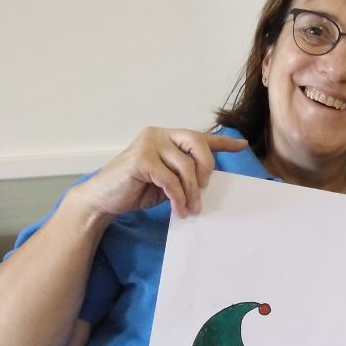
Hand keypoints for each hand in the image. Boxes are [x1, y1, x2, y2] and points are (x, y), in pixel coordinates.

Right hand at [76, 127, 247, 219]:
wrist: (103, 200)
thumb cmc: (136, 190)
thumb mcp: (167, 181)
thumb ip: (184, 175)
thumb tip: (207, 182)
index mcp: (167, 137)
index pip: (199, 136)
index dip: (222, 141)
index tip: (242, 145)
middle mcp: (159, 134)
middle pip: (197, 143)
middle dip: (206, 167)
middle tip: (204, 189)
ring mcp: (148, 143)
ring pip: (185, 165)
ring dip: (191, 191)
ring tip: (190, 209)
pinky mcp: (141, 159)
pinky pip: (170, 180)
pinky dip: (177, 197)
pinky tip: (179, 210)